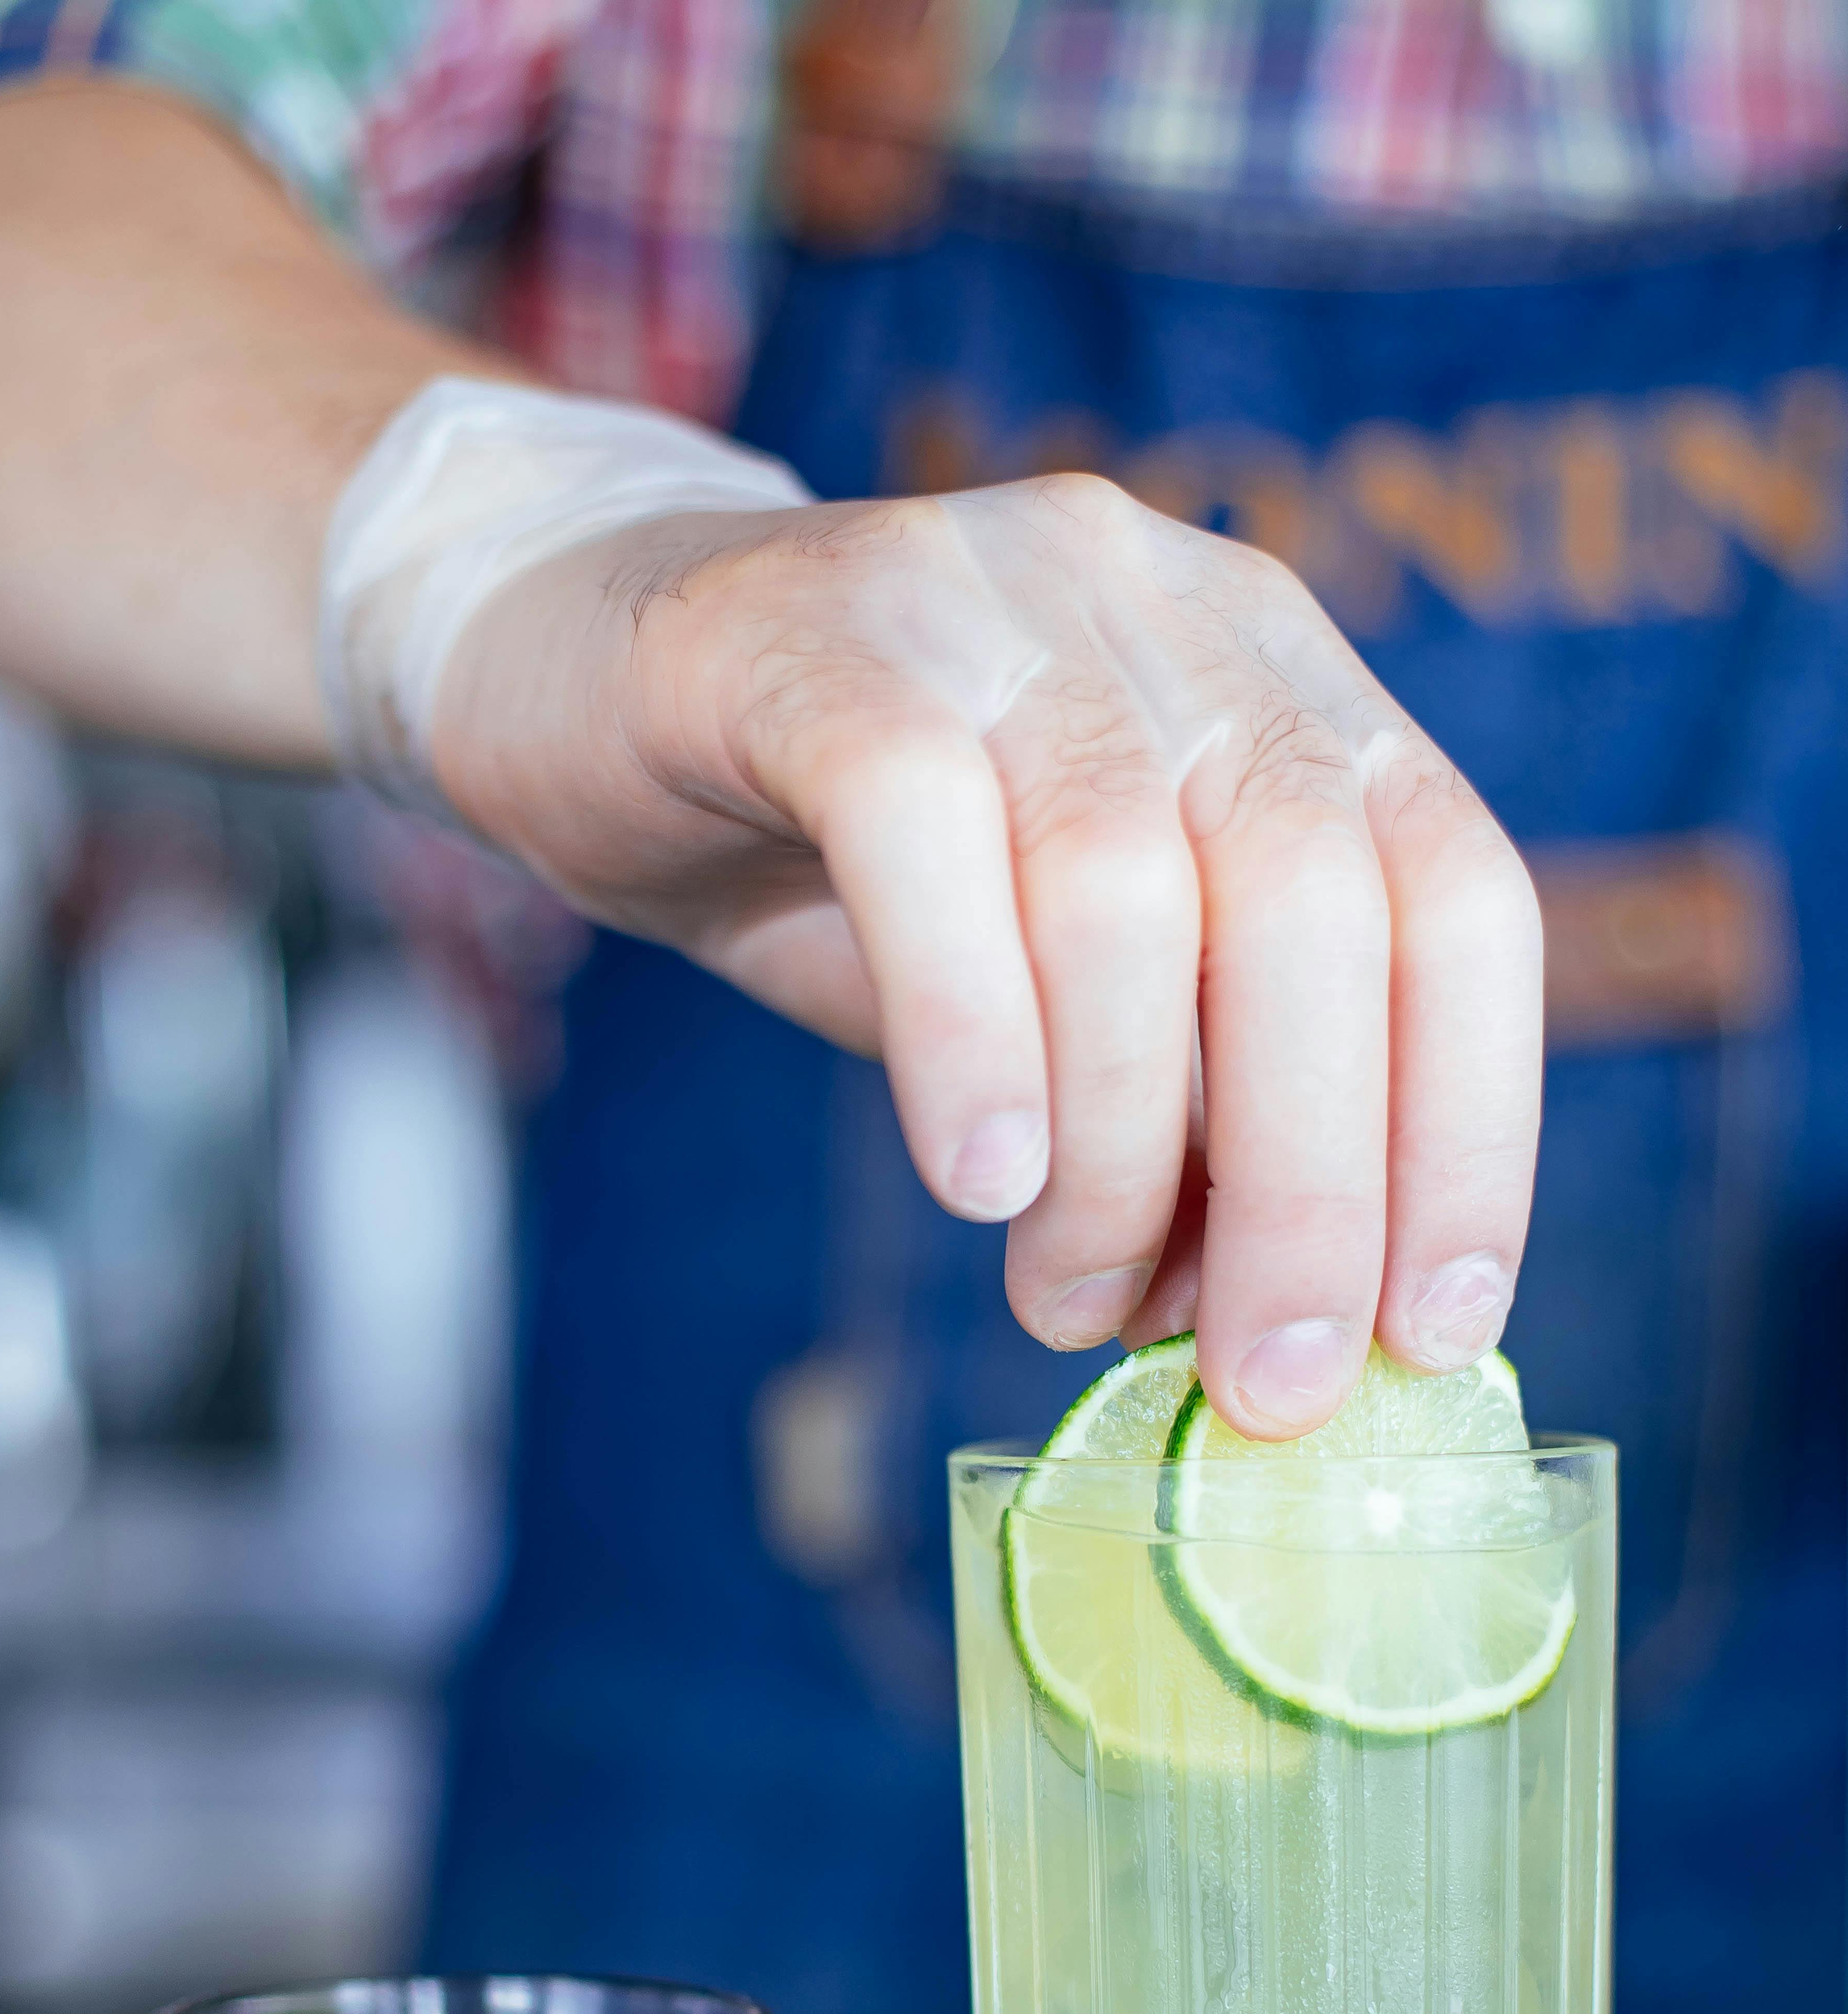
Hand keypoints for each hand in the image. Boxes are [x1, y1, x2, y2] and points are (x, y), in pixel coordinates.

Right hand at [434, 477, 1541, 1437]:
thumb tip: (1266, 1330)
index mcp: (1278, 686)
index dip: (1474, 1127)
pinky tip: (979, 1178)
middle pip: (1311, 901)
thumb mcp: (1056, 998)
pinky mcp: (817, 634)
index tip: (1434, 1331)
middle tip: (1262, 1382)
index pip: (1456, 897)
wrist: (572, 679)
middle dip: (1312, 1185)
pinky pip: (922, 832)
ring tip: (1067, 1301)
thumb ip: (1176, 1117)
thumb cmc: (845, 867)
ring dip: (1118, 1152)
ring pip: (1121, 889)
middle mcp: (1170, 610)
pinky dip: (971, 1033)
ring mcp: (997, 597)